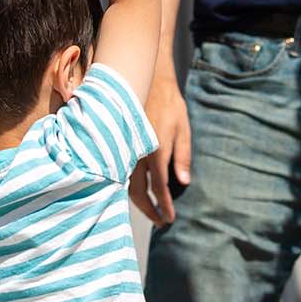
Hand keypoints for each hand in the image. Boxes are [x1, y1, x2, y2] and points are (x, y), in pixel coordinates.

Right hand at [130, 73, 193, 225]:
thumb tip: (182, 182)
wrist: (144, 80)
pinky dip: (126, 187)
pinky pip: (119, 172)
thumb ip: (182, 156)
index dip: (164, 206)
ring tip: (149, 210)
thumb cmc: (169, 103)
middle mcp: (136, 154)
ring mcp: (124, 150)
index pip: (159, 188)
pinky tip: (133, 191)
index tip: (169, 220)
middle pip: (138, 193)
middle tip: (160, 222)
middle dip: (149, 210)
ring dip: (136, 202)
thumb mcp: (183, 129)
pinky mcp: (117, 145)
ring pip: (125, 185)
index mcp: (155, 152)